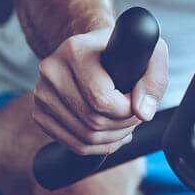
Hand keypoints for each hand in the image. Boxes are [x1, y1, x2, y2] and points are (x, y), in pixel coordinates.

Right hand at [33, 28, 168, 154]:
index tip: (138, 101)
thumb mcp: (150, 53)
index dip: (127, 110)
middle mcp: (51, 70)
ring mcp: (41, 93)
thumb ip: (154, 80)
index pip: (101, 100)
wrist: (94, 48)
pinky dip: (98, 146)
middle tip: (136, 114)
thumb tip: (143, 112)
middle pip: (92, 121)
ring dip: (113, 138)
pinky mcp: (40, 113)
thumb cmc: (124, 49)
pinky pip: (72, 144)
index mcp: (75, 51)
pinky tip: (112, 132)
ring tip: (126, 123)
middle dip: (123, 125)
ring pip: (84, 137)